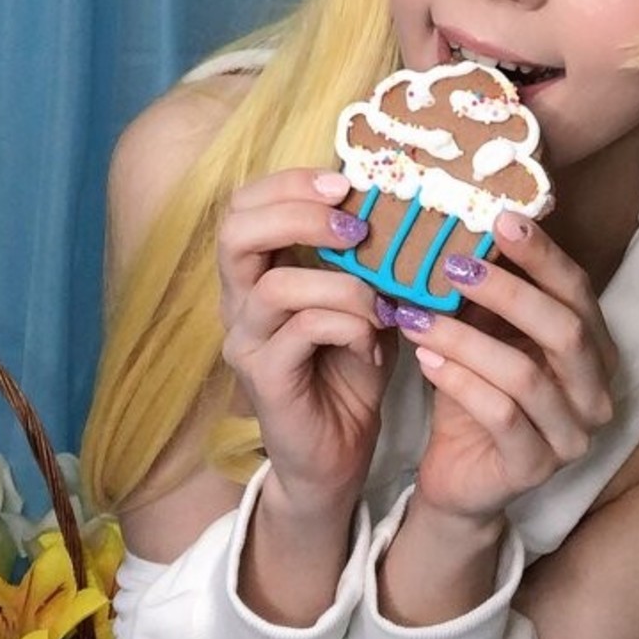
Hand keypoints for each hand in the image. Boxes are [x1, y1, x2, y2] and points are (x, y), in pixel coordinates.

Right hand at [217, 168, 394, 512]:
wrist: (339, 455)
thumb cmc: (350, 372)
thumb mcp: (366, 302)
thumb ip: (369, 260)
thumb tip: (403, 207)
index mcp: (258, 273)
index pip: (245, 205)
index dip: (290, 183)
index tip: (346, 183)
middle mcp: (239, 302)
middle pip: (235, 230)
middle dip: (300, 214)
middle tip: (355, 226)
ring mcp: (246, 342)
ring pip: (275, 284)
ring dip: (342, 285)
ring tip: (381, 305)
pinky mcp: (264, 379)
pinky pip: (301, 330)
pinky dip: (349, 326)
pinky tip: (375, 346)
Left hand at [391, 214, 617, 524]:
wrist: (459, 476)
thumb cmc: (475, 394)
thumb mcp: (484, 335)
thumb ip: (487, 294)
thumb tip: (460, 223)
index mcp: (594, 351)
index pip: (578, 292)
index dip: (542, 255)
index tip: (500, 219)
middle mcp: (597, 393)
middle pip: (565, 330)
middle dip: (507, 291)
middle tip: (453, 264)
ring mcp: (572, 436)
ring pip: (525, 375)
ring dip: (465, 338)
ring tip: (416, 314)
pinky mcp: (536, 468)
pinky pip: (501, 416)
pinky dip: (460, 381)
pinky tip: (425, 359)